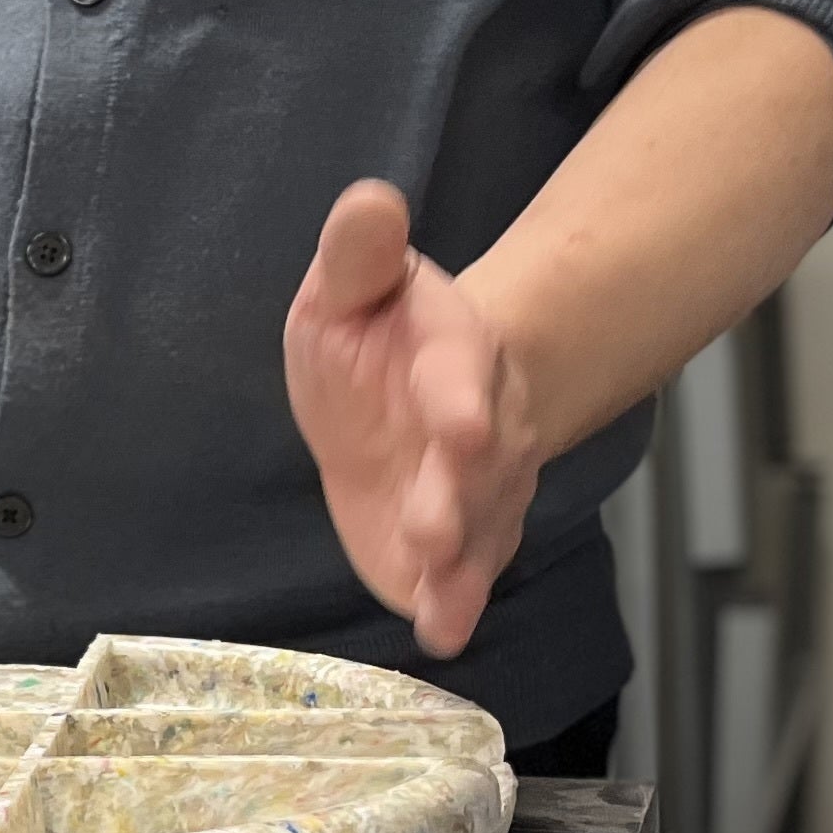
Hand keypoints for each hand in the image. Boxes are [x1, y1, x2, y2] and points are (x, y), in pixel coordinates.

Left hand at [283, 178, 542, 662]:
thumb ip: (359, 252)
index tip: (458, 425)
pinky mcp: (456, 540)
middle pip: (476, 462)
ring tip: (440, 590)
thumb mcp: (351, 285)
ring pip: (480, 524)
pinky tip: (443, 634)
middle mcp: (477, 426)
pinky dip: (455, 604)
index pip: (458, 373)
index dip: (460, 398)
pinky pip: (464, 574)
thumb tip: (367, 199)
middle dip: (457, 494)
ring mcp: (474, 489)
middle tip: (432, 530)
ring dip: (461, 559)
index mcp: (450, 354)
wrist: (410, 392)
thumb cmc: (377, 333)